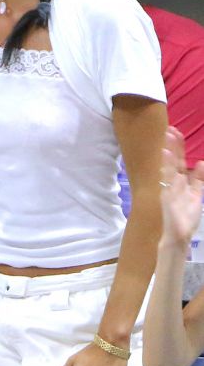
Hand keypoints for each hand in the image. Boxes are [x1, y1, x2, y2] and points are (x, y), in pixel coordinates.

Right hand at [160, 126, 203, 243]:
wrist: (177, 236)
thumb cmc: (185, 218)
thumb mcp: (196, 196)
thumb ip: (198, 180)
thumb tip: (200, 163)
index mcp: (180, 182)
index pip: (178, 160)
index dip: (178, 147)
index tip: (175, 132)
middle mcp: (173, 182)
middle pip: (174, 160)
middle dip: (173, 145)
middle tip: (170, 128)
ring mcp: (169, 187)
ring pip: (169, 165)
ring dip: (169, 150)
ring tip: (168, 135)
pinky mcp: (167, 194)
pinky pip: (167, 177)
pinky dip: (166, 165)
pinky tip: (165, 154)